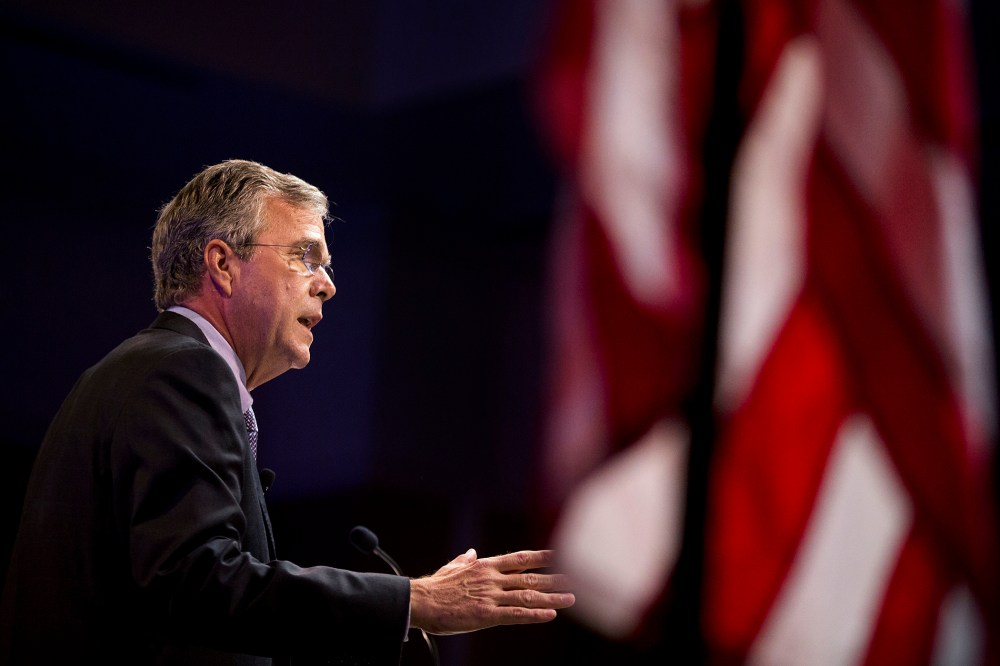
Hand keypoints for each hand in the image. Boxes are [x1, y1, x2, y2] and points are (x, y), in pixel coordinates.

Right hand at [408, 549, 574, 634]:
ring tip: (572, 599)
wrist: (421, 601)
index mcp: (486, 566)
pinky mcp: (486, 615)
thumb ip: (466, 560)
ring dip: (552, 597)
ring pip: (527, 595)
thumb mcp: (453, 568)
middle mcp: (493, 579)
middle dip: (555, 578)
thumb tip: (473, 552)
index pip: (520, 558)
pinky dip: (534, 614)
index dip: (541, 556)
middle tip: (576, 578)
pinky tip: (550, 614)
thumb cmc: (435, 586)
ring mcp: (491, 597)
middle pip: (530, 577)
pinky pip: (515, 615)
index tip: (560, 552)